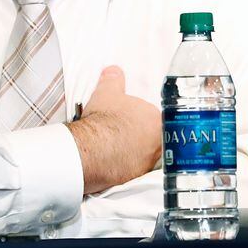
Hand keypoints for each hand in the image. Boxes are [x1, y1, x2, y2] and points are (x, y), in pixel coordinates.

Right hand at [66, 66, 160, 194]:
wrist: (90, 150)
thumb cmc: (101, 121)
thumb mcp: (106, 92)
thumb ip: (113, 79)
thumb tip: (113, 71)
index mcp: (155, 119)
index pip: (154, 118)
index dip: (141, 120)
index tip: (129, 123)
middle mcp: (157, 141)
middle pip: (153, 137)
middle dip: (141, 137)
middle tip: (123, 135)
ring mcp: (148, 161)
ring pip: (146, 155)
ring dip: (135, 152)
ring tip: (117, 149)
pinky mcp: (136, 177)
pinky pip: (135, 170)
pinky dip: (127, 166)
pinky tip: (115, 162)